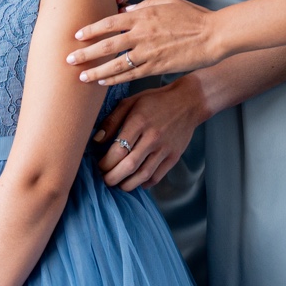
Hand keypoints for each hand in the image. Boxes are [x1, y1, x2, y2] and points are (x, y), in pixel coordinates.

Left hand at [65, 0, 219, 85]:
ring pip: (115, 63)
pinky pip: (131, 74)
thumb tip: (128, 10)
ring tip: (81, 77)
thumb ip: (145, 6)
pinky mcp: (157, 66)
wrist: (214, 35)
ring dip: (96, 71)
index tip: (77, 36)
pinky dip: (116, 78)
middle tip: (68, 60)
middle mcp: (141, 33)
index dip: (91, 30)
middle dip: (85, 53)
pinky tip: (104, 82)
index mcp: (143, 15)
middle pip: (106, 44)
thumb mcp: (167, 3)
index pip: (109, 22)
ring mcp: (148, 51)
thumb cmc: (193, 16)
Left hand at [94, 78, 208, 190]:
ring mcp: (165, 149)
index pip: (118, 150)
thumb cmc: (155, 101)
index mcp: (138, 122)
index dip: (105, 163)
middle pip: (129, 166)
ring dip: (127, 184)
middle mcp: (152, 137)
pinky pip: (158, 176)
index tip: (99, 166)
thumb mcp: (130, 102)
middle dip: (113, 177)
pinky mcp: (174, 156)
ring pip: (143, 175)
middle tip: (105, 179)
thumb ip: (111, 121)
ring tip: (118, 184)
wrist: (188, 102)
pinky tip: (136, 182)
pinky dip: (145, 183)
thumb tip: (96, 141)